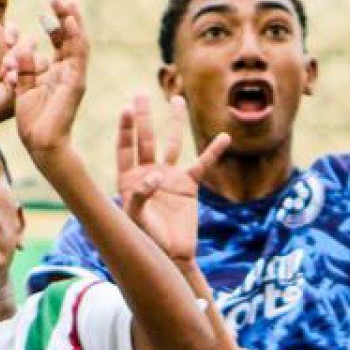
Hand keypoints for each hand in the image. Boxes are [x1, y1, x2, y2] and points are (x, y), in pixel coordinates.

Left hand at [10, 0, 89, 164]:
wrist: (41, 144)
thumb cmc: (32, 122)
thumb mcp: (23, 87)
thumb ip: (24, 68)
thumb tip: (23, 46)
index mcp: (57, 72)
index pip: (60, 42)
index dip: (55, 23)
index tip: (49, 5)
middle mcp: (69, 72)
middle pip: (71, 38)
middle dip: (66, 16)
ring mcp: (75, 77)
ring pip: (78, 43)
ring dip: (73, 22)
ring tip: (67, 2)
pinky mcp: (76, 83)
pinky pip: (78, 56)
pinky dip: (75, 38)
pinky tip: (70, 21)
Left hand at [116, 94, 229, 263]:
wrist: (171, 255)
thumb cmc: (148, 240)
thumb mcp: (137, 219)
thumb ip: (140, 197)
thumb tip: (155, 176)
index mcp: (129, 179)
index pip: (125, 148)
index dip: (126, 129)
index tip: (125, 109)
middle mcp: (148, 173)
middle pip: (146, 139)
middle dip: (143, 117)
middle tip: (140, 94)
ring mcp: (170, 176)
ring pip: (172, 144)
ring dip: (174, 123)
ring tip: (176, 100)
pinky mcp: (189, 185)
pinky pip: (203, 164)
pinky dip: (213, 152)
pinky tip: (224, 137)